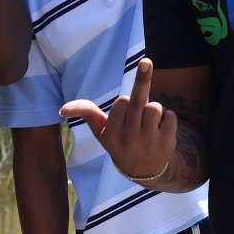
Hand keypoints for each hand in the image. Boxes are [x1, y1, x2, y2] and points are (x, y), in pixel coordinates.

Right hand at [60, 58, 175, 179]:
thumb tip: (62, 108)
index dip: (124, 103)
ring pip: (155, 106)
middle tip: (146, 61)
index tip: (123, 115)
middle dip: (142, 78)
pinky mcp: (167, 142)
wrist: (144, 172)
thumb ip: (87, 113)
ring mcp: (149, 141)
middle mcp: (129, 138)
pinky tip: (161, 129)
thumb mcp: (101, 131)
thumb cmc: (120, 142)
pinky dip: (168, 117)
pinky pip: (171, 115)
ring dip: (154, 109)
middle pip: (137, 101)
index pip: (121, 102)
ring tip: (149, 122)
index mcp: (111, 135)